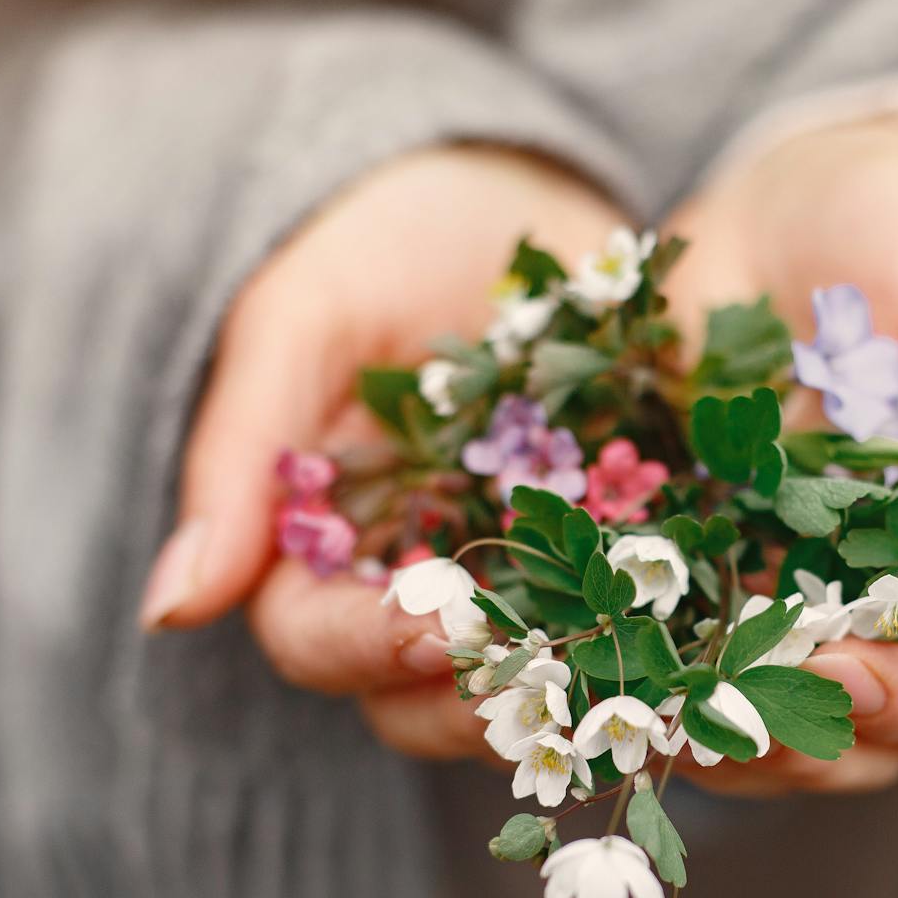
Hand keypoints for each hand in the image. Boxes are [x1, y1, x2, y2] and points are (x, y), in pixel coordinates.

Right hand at [139, 145, 627, 759]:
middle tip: (562, 659)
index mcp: (324, 548)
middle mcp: (420, 593)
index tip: (437, 627)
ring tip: (654, 668)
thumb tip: (166, 611)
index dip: (368, 647)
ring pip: (537, 697)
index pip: (317, 639)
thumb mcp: (307, 316)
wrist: (527, 195)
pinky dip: (679, 653)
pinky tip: (730, 642)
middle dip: (489, 695)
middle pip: (426, 701)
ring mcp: (527, 593)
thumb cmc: (394, 237)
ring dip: (590, 697)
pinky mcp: (626, 573)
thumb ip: (241, 452)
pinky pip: (646, 642)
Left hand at [662, 118, 897, 794]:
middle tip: (719, 692)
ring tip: (635, 688)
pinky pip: (648, 657)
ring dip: (696, 728)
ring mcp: (765, 599)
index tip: (840, 661)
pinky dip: (616, 668)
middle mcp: (870, 610)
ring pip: (746, 726)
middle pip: (853, 740)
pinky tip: (576, 643)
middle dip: (790, 734)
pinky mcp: (672, 570)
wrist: (795, 189)